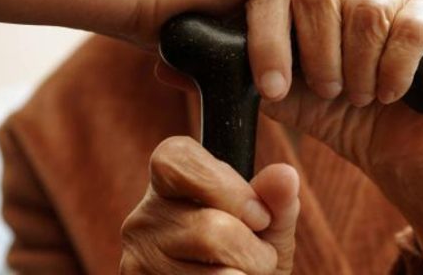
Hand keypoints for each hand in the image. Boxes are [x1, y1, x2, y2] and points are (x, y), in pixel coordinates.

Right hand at [120, 137, 299, 274]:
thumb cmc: (251, 260)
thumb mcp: (271, 228)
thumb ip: (277, 201)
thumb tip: (285, 174)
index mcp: (171, 184)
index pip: (177, 159)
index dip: (224, 186)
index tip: (259, 215)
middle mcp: (144, 218)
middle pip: (208, 227)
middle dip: (252, 250)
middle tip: (261, 259)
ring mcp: (137, 260)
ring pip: (211, 271)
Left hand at [242, 0, 422, 273]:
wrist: (402, 149)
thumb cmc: (344, 116)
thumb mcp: (288, 96)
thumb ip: (248, 69)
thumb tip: (184, 58)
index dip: (267, 38)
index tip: (273, 89)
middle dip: (318, 54)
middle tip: (330, 91)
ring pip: (366, 9)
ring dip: (358, 69)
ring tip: (362, 96)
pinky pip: (408, 27)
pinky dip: (394, 71)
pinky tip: (392, 93)